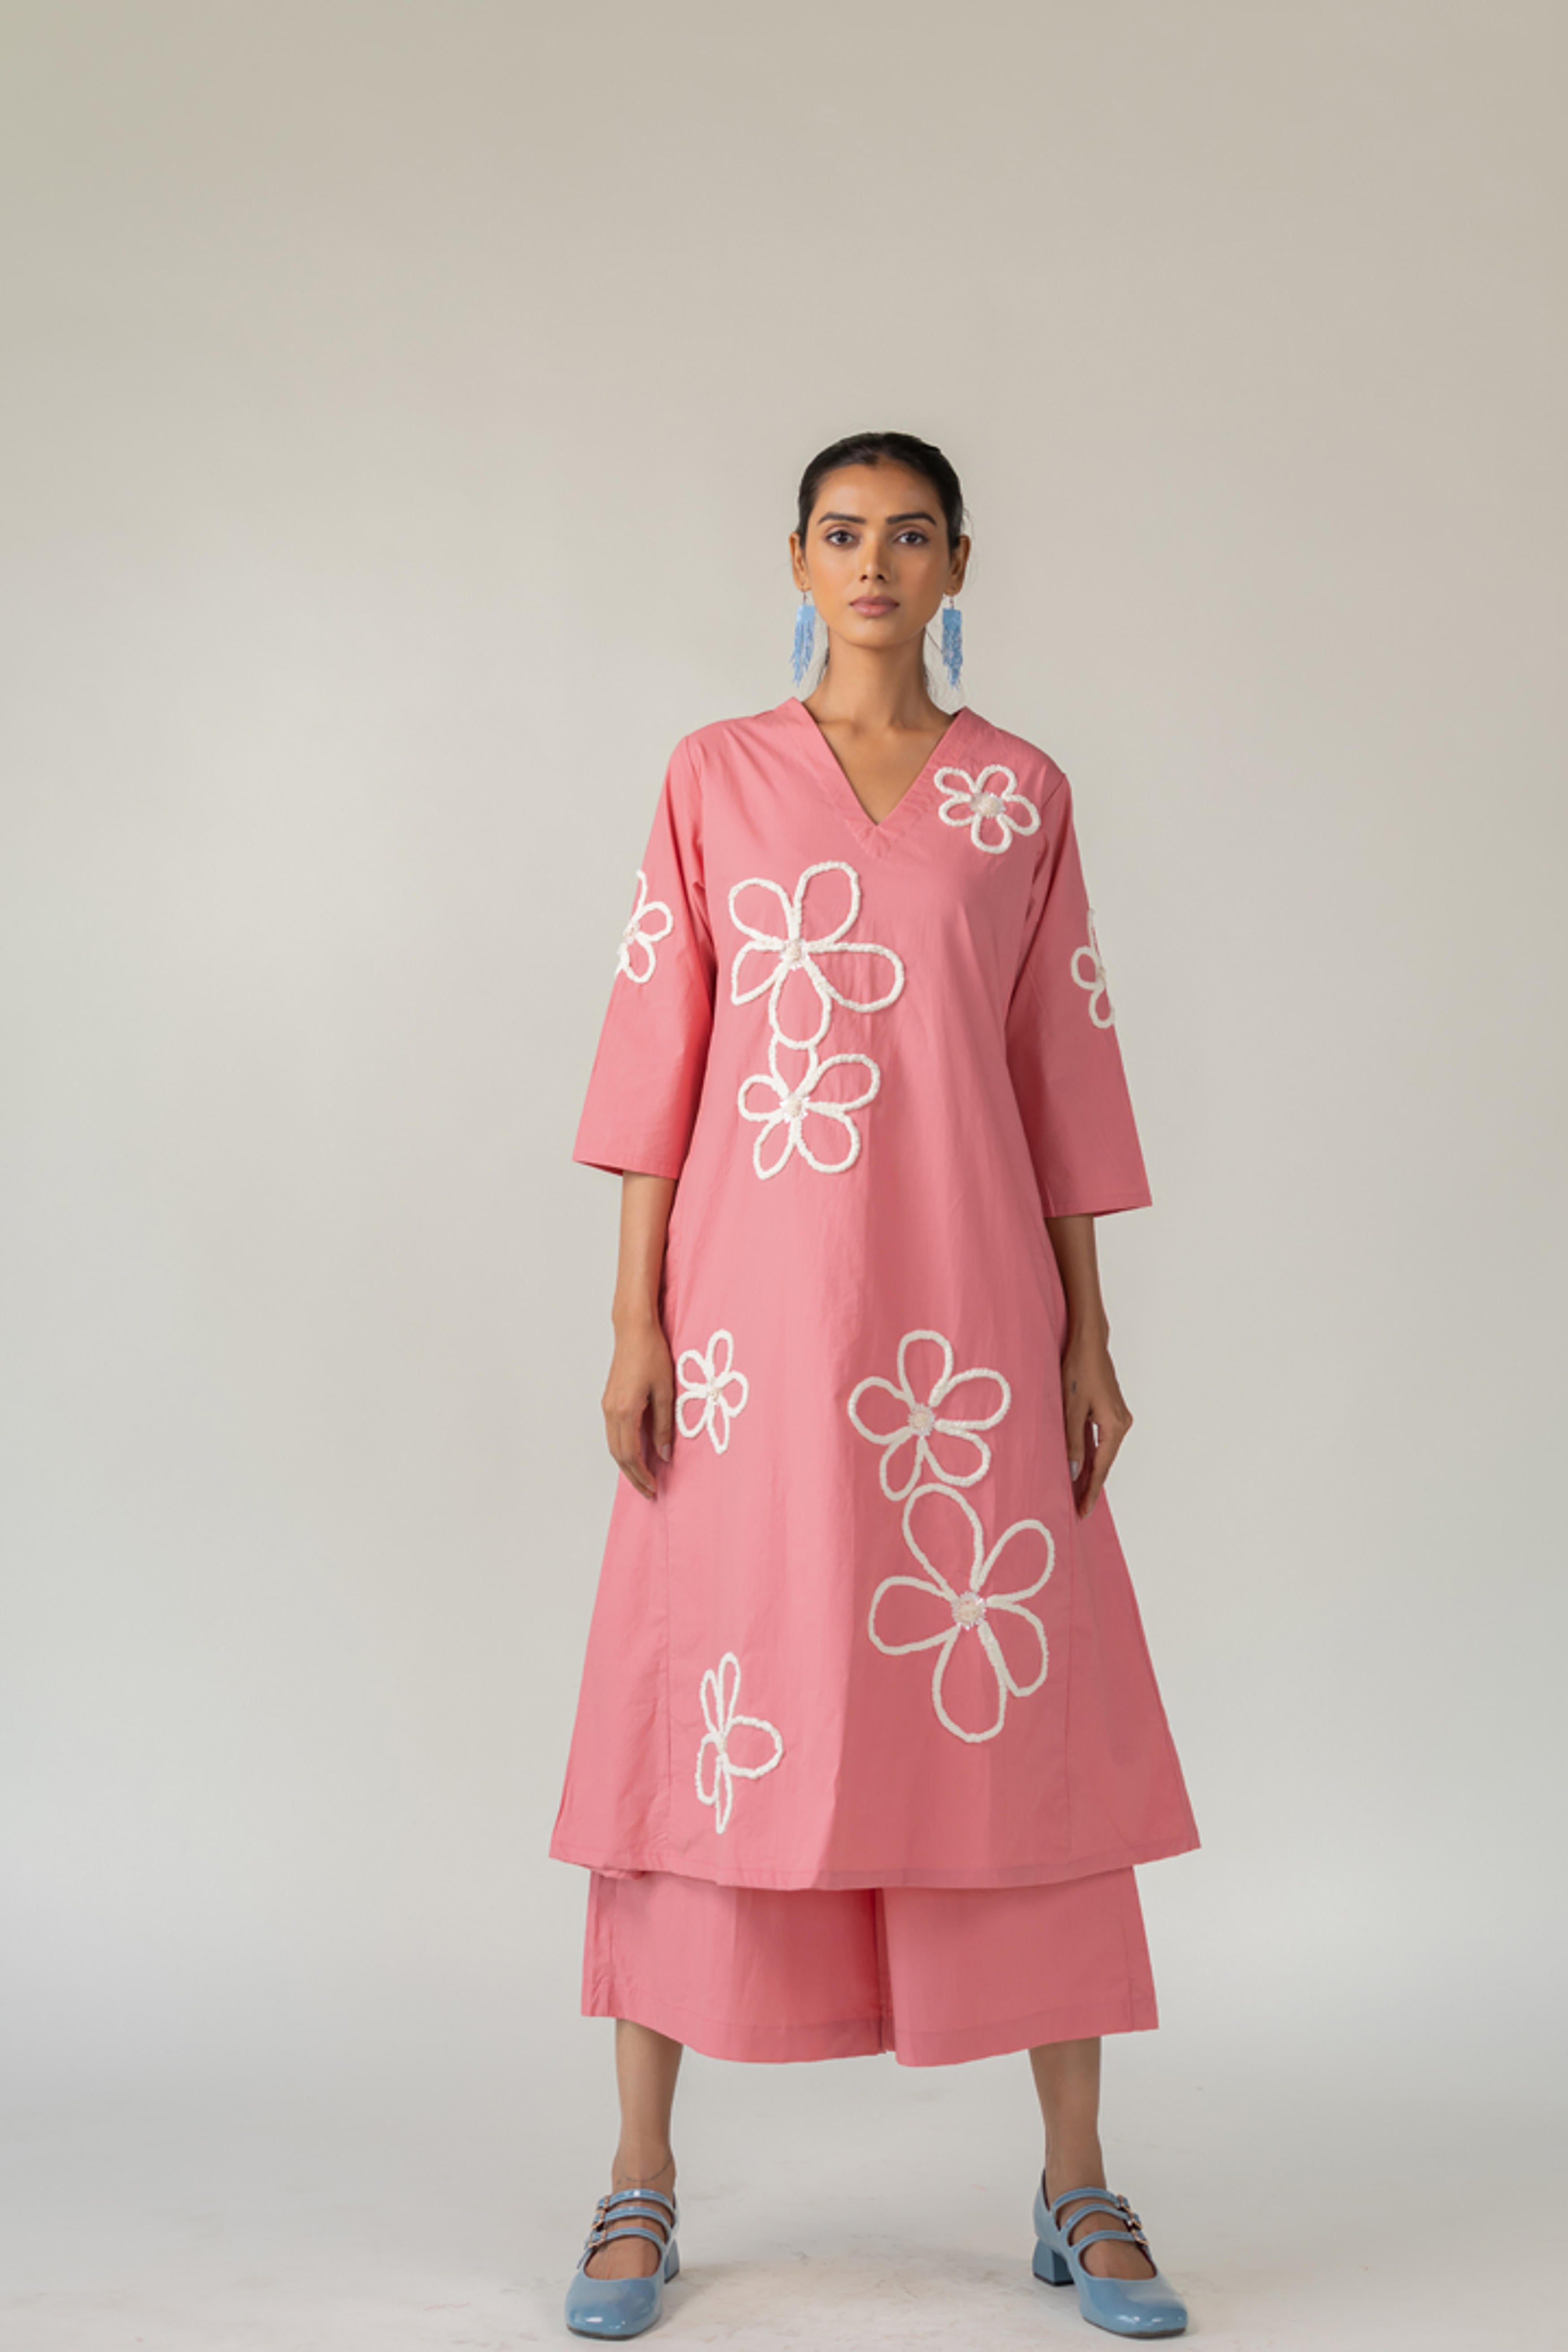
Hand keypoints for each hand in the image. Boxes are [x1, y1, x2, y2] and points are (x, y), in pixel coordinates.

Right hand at [601, 1316, 675, 1498]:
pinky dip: (622, 1449)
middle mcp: (611, 1411)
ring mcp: (607, 1406)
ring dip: (626, 1465)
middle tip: (648, 1491)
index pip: (630, 1454)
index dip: (642, 1474)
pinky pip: (613, 1433)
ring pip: (613, 1445)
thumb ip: (664, 1426)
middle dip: (633, 1476)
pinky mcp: (609, 1400)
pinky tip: (634, 1454)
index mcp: (625, 1411)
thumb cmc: (652, 1355)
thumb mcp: (665, 1392)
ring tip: (642, 1478)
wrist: (634, 1330)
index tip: (654, 1488)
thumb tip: (664, 1455)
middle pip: (618, 1455)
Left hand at [1060, 1328, 1132, 1518]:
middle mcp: (1122, 1424)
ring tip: (1077, 1492)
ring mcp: (1119, 1417)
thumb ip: (1072, 1442)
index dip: (1090, 1491)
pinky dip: (1092, 1454)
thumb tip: (1073, 1472)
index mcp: (1114, 1426)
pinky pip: (1102, 1440)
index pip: (1101, 1468)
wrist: (1089, 1342)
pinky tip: (1081, 1465)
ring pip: (1103, 1452)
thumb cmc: (1078, 1369)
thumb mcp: (1071, 1408)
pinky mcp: (1112, 1411)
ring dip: (1091, 1470)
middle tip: (1078, 1508)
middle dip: (1091, 1485)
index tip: (1082, 1511)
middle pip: (1105, 1462)